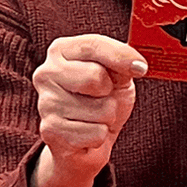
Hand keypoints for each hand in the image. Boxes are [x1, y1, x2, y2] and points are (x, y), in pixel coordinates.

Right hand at [30, 34, 144, 186]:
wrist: (86, 142)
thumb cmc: (104, 100)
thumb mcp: (118, 75)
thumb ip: (125, 60)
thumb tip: (139, 64)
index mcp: (64, 49)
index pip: (96, 45)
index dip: (124, 58)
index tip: (142, 69)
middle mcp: (46, 72)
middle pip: (96, 79)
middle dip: (113, 94)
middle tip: (106, 100)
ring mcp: (44, 103)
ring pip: (99, 110)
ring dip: (108, 118)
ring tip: (97, 118)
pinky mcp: (49, 132)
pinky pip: (94, 133)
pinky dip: (100, 137)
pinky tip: (88, 135)